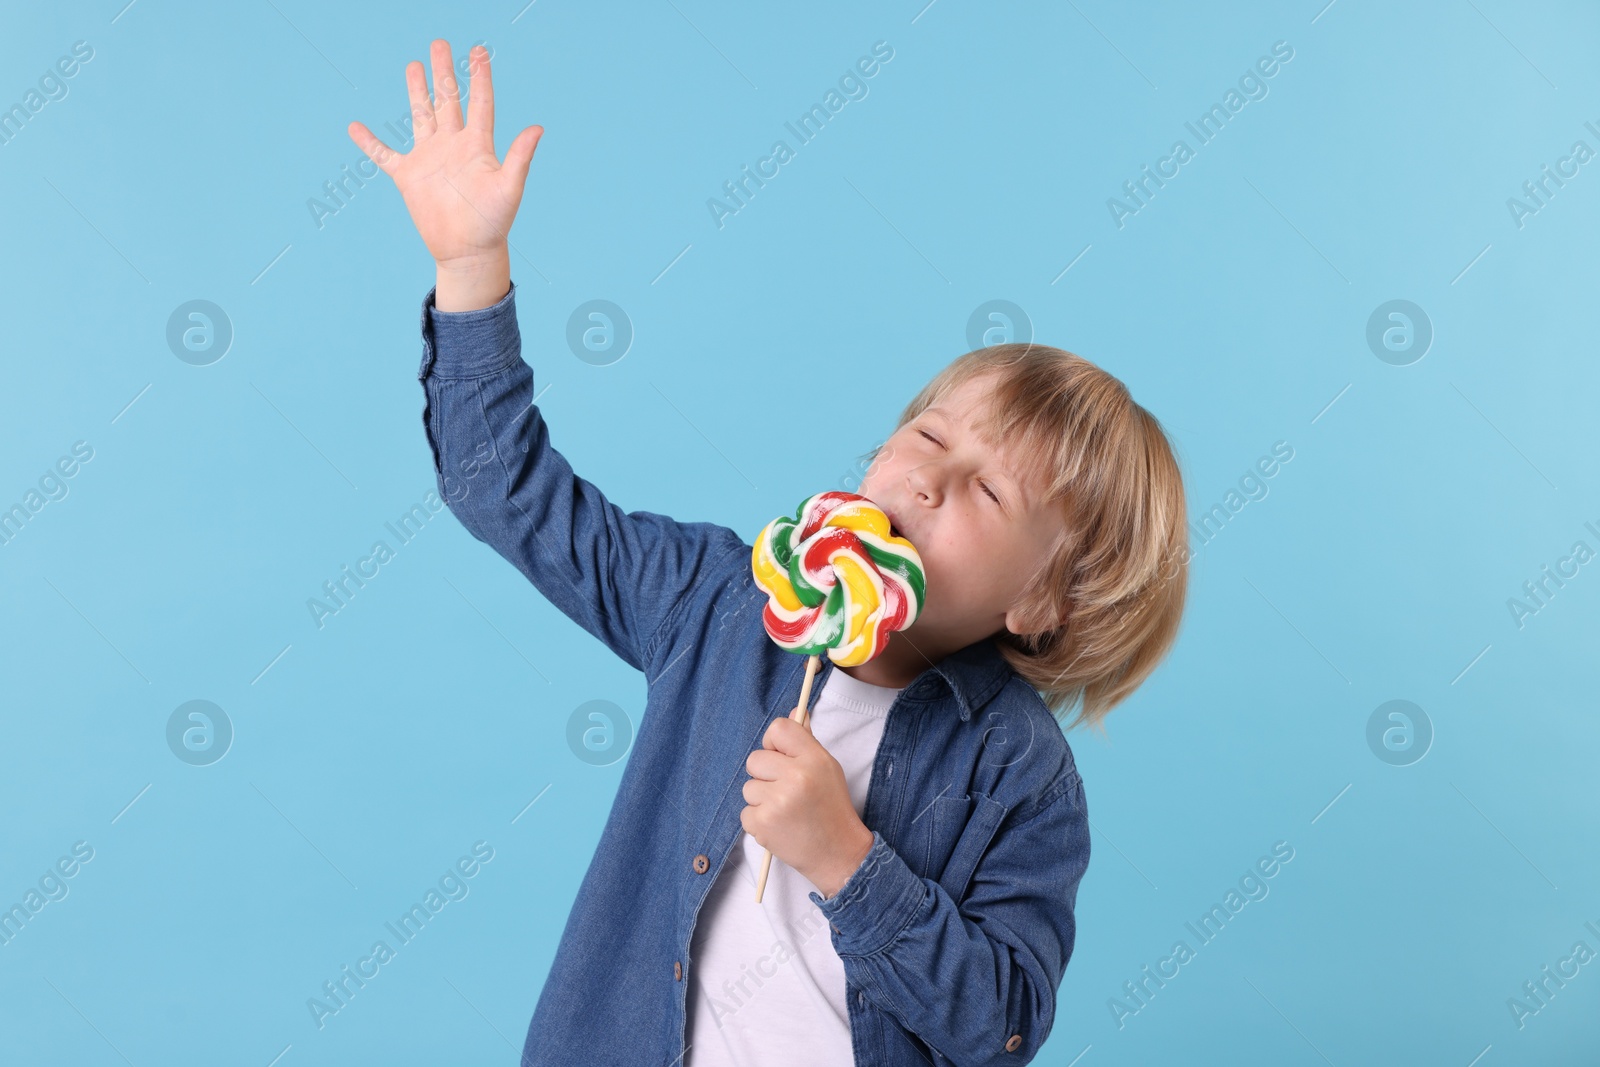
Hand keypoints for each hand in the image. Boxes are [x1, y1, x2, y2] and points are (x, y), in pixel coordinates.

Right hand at [347, 40, 542, 307]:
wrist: (468, 252)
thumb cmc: (493, 223)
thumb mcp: (509, 188)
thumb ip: (520, 158)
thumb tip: (538, 128)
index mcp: (478, 146)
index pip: (479, 102)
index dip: (479, 76)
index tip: (478, 51)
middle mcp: (453, 146)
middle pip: (447, 99)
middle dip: (444, 72)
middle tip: (440, 44)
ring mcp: (430, 159)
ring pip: (421, 116)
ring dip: (416, 91)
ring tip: (414, 65)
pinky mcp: (409, 177)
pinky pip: (384, 156)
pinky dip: (370, 143)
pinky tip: (356, 128)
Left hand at [742, 715, 873, 898]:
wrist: (838, 854)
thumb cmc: (832, 808)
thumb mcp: (827, 768)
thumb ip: (806, 741)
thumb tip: (793, 712)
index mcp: (813, 758)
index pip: (778, 728)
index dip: (775, 742)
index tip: (781, 756)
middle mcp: (795, 777)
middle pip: (755, 758)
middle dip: (765, 774)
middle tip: (786, 790)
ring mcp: (777, 801)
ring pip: (749, 787)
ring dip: (762, 798)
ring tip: (786, 811)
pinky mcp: (763, 824)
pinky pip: (746, 811)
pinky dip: (759, 820)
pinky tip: (780, 825)